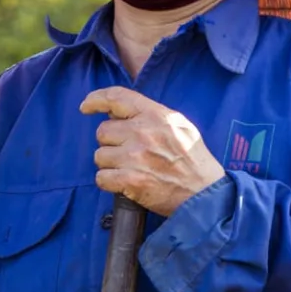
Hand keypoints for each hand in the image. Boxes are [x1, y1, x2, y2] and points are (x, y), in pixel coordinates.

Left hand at [79, 87, 224, 216]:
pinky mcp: (130, 181)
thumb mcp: (180, 126)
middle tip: (129, 153)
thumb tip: (118, 112)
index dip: (96, 99)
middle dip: (111, 143)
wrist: (204, 194)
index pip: (116, 97)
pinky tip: (125, 183)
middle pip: (103, 131)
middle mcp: (142, 132)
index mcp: (155, 115)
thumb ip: (151, 115)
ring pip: (100, 156)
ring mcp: (135, 157)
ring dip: (110, 164)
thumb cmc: (193, 160)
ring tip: (131, 169)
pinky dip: (110, 182)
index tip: (86, 106)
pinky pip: (101, 178)